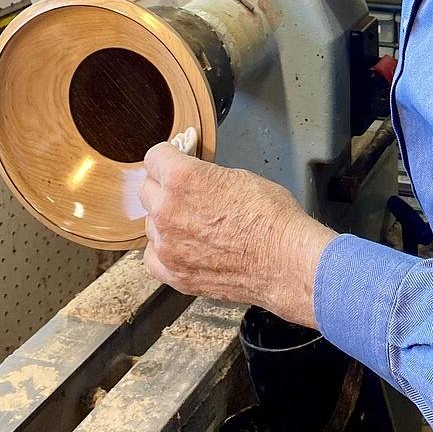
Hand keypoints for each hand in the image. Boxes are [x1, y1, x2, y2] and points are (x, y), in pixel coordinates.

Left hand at [139, 144, 336, 325]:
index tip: (174, 161)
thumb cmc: (271, 217)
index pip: (154, 157)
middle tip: (185, 193)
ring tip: (192, 224)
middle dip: (164, 188)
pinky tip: (183, 247)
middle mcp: (167, 211)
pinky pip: (153, 257)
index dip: (169, 157)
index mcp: (182, 179)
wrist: (286, 261)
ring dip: (165, 221)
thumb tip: (195, 180)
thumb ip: (204, 177)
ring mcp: (168, 246)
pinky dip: (164, 251)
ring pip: (150, 225)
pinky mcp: (175, 274)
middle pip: (147, 191)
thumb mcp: (238, 176)